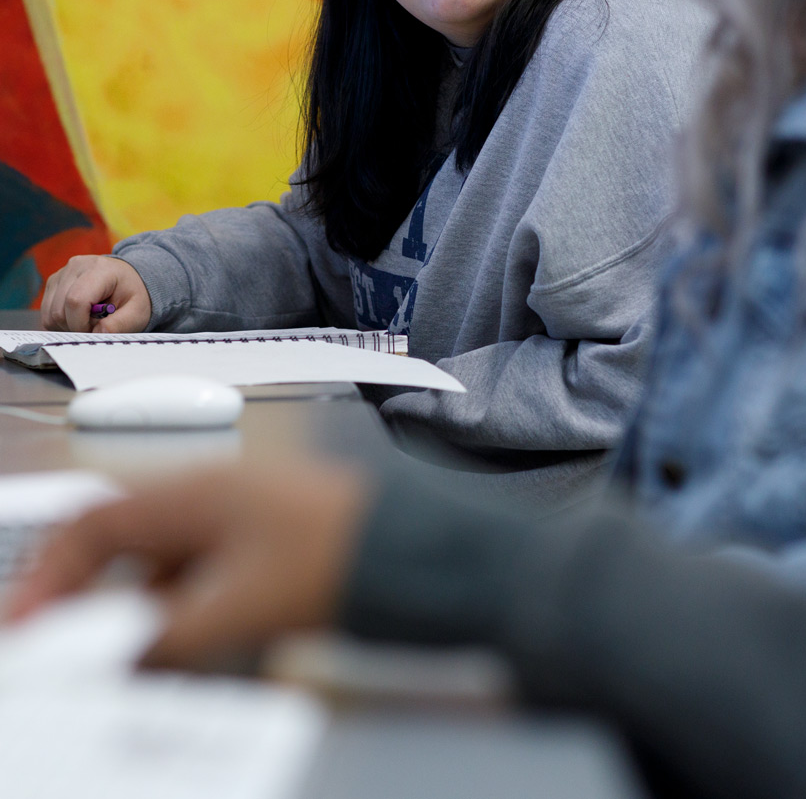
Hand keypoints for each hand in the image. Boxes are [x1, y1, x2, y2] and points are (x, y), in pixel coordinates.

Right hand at [4, 462, 371, 668]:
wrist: (424, 548)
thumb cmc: (342, 553)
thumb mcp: (242, 607)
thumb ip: (168, 635)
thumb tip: (116, 657)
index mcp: (197, 492)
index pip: (98, 524)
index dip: (53, 574)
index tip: (29, 621)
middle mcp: (214, 492)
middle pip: (126, 536)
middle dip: (89, 589)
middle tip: (68, 639)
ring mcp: (242, 510)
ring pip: (164, 555)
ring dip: (138, 601)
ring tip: (129, 651)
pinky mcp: (267, 535)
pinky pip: (201, 566)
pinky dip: (179, 601)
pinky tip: (186, 637)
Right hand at [41, 255, 152, 331]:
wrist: (128, 279)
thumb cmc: (132, 294)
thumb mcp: (137, 312)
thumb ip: (120, 325)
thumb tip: (98, 334)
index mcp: (100, 269)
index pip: (75, 301)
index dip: (81, 324)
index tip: (95, 330)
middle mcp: (76, 267)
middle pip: (59, 310)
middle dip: (75, 326)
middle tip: (95, 324)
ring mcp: (61, 273)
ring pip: (49, 313)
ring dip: (66, 325)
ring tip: (88, 319)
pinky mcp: (53, 282)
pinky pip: (46, 312)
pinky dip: (60, 321)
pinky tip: (78, 315)